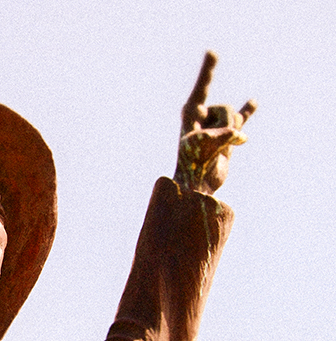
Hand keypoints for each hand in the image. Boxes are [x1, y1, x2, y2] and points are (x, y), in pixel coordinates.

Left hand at [174, 51, 256, 194]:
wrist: (197, 184)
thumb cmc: (193, 163)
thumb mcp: (204, 144)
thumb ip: (222, 134)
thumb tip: (238, 136)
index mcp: (191, 112)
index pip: (202, 86)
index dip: (208, 69)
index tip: (212, 52)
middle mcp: (203, 114)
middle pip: (226, 108)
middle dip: (226, 125)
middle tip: (211, 143)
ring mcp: (215, 123)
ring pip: (235, 118)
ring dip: (232, 134)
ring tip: (218, 148)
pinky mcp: (226, 134)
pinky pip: (241, 119)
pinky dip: (247, 112)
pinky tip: (253, 102)